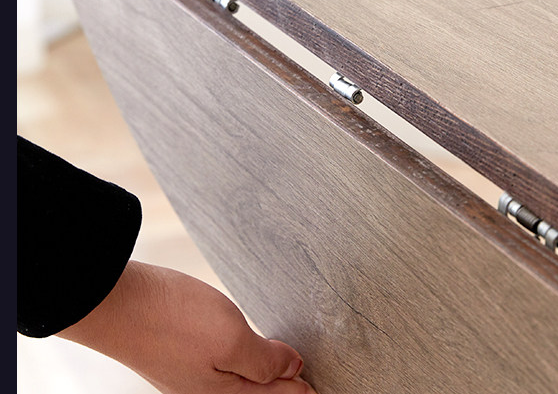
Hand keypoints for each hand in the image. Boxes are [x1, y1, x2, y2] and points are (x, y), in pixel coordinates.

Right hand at [58, 260, 315, 393]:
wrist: (112, 302)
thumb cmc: (168, 319)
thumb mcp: (231, 340)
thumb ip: (265, 361)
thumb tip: (293, 370)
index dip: (298, 388)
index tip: (315, 385)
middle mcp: (204, 392)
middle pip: (254, 393)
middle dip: (280, 384)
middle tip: (302, 376)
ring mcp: (187, 376)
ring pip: (236, 380)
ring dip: (260, 375)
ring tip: (281, 367)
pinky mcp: (176, 356)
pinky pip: (219, 366)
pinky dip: (239, 362)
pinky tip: (243, 352)